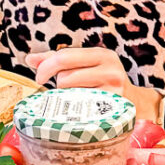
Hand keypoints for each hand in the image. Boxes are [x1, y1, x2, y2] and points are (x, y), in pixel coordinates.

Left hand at [25, 47, 161, 120]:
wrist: (135, 103)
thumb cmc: (102, 82)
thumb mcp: (86, 65)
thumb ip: (58, 60)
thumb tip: (29, 59)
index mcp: (102, 54)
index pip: (65, 56)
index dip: (46, 66)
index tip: (39, 76)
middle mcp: (110, 69)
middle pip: (65, 76)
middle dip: (58, 84)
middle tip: (60, 89)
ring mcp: (113, 90)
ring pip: (71, 93)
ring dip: (66, 98)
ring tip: (76, 98)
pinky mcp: (112, 109)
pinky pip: (80, 109)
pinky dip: (74, 110)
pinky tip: (80, 109)